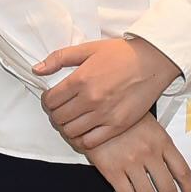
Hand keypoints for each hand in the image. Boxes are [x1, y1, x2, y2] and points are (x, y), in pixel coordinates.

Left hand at [36, 36, 182, 151]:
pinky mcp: (118, 126)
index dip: (47, 101)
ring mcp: (104, 114)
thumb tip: (37, 69)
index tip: (53, 99)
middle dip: (55, 115)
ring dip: (67, 127)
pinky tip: (84, 131)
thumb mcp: (88, 49)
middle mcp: (90, 99)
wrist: (153, 61)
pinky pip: (90, 142)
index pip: (51, 100)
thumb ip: (60, 58)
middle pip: (59, 118)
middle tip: (61, 110)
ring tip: (72, 120)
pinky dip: (82, 140)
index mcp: (81, 79)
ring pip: (71, 132)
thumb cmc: (121, 53)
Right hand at [87, 119, 190, 191]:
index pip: (183, 172)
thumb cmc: (125, 118)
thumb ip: (162, 147)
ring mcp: (130, 163)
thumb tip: (176, 174)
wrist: (95, 112)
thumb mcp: (151, 126)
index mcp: (162, 141)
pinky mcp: (112, 170)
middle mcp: (149, 153)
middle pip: (168, 189)